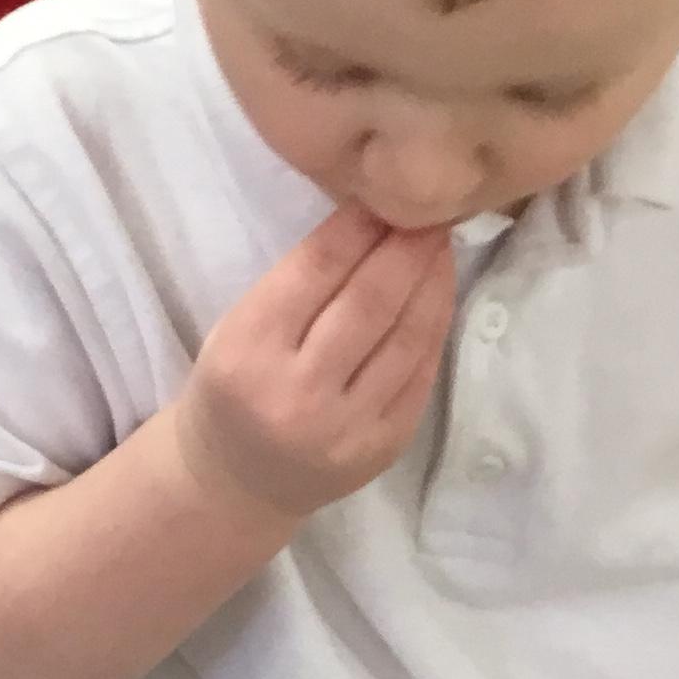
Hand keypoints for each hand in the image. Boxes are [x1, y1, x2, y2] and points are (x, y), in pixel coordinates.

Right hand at [175, 205, 457, 521]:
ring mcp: (345, 427)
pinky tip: (441, 294)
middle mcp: (298, 392)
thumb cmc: (235, 388)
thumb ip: (297, 285)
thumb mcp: (238, 328)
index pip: (317, 270)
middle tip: (432, 211)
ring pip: (406, 339)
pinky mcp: (381, 448)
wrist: (235, 484)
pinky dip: (435, 328)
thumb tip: (372, 220)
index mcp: (249, 350)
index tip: (387, 194)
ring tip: (442, 245)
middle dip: (407, 248)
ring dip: (432, 282)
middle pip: (370, 302)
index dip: (360, 225)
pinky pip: (419, 376)